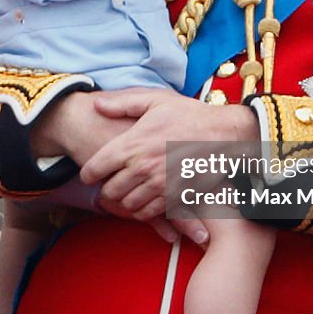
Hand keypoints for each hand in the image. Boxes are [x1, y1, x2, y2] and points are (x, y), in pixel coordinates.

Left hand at [29, 89, 182, 242]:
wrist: (224, 134)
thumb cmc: (190, 114)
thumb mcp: (156, 100)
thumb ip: (123, 103)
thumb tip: (96, 104)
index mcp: (132, 144)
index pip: (95, 169)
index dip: (88, 173)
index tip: (92, 173)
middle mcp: (142, 168)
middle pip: (108, 192)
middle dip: (105, 190)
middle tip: (110, 184)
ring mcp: (158, 185)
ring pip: (126, 205)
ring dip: (123, 201)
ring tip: (127, 192)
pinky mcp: (174, 198)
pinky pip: (148, 213)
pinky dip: (141, 210)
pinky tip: (144, 199)